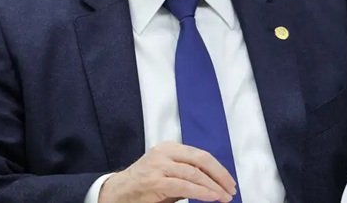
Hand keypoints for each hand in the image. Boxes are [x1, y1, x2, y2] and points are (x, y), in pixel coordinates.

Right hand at [98, 141, 236, 202]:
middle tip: (231, 189)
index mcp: (169, 148)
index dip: (218, 169)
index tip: (229, 182)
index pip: (200, 155)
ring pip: (194, 173)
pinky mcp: (154, 182)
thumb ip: (187, 174)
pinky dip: (201, 192)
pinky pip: (184, 186)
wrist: (115, 193)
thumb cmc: (143, 186)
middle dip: (220, 175)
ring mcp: (159, 166)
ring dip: (213, 187)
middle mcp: (164, 153)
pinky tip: (211, 197)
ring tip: (224, 197)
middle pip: (201, 160)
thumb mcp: (167, 174)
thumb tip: (214, 183)